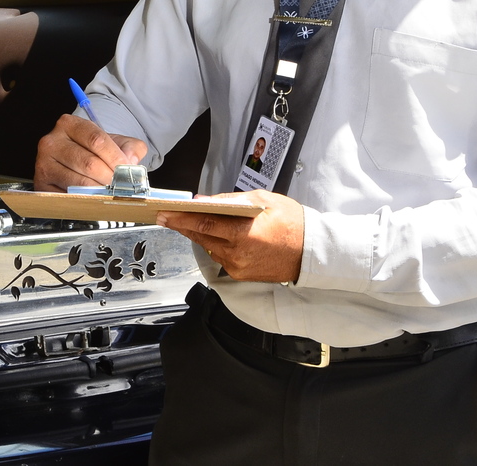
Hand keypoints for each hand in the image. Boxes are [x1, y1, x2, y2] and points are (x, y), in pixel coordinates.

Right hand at [35, 114, 147, 191]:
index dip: (115, 157)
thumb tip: (131, 161)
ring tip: (109, 192)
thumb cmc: (93, 152)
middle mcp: (51, 142)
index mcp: (68, 124)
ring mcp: (44, 164)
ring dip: (99, 191)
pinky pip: (68, 196)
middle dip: (109, 177)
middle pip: (88, 163)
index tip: (126, 169)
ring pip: (79, 182)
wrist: (71, 162)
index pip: (96, 140)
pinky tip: (93, 198)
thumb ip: (130, 147)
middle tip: (120, 185)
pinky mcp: (41, 184)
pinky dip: (84, 200)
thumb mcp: (114, 142)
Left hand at [157, 191, 304, 283]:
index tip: (163, 213)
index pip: (202, 225)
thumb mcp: (263, 201)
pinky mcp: (241, 275)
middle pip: (201, 238)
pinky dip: (214, 244)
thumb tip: (203, 201)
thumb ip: (230, 201)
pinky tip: (213, 234)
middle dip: (181, 226)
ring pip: (209, 247)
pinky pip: (220, 256)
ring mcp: (238, 267)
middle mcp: (237, 254)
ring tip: (187, 221)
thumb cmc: (292, 222)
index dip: (180, 219)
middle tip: (165, 216)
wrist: (313, 252)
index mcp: (243, 234)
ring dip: (198, 235)